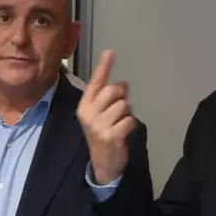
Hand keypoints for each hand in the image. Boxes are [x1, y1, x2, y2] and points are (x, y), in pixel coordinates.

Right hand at [75, 50, 136, 185]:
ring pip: (124, 105)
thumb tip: (124, 83)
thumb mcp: (101, 113)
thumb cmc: (103, 133)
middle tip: (118, 110)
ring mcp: (99, 125)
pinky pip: (130, 120)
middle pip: (114, 90)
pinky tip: (123, 133)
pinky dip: (131, 125)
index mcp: (84, 105)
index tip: (110, 51)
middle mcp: (88, 113)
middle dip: (122, 97)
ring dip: (127, 113)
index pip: (96, 82)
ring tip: (119, 124)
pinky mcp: (111, 135)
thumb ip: (109, 97)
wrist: (102, 163)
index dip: (104, 66)